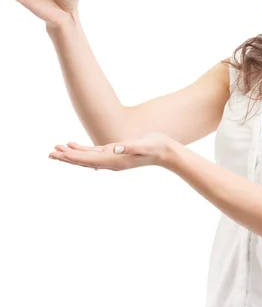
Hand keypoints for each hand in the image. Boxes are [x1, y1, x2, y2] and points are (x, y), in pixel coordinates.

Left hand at [48, 132, 173, 171]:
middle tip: (50, 154)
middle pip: (84, 161)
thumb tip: (117, 148)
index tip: (59, 154)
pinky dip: (81, 151)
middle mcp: (111, 161)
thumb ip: (131, 147)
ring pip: (86, 158)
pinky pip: (94, 153)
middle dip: (67, 158)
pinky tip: (73, 146)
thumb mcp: (145, 145)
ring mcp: (112, 158)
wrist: (166, 152)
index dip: (74, 157)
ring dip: (71, 154)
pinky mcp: (115, 153)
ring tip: (56, 150)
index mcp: (115, 160)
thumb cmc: (156, 147)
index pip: (89, 160)